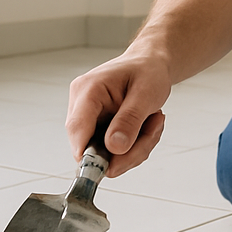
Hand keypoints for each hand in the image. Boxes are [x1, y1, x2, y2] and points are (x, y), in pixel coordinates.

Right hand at [66, 53, 171, 177]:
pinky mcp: (97, 129)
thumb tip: (114, 148)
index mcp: (88, 90)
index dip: (90, 155)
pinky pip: (113, 151)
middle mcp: (82, 106)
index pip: (77, 129)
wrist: (151, 64)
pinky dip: (135, 145)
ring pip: (106, 154)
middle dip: (128, 150)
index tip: (113, 167)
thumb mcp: (147, 92)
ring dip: (136, 147)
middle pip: (92, 148)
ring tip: (153, 122)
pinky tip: (147, 125)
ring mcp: (89, 119)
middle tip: (153, 130)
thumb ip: (130, 120)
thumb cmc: (148, 71)